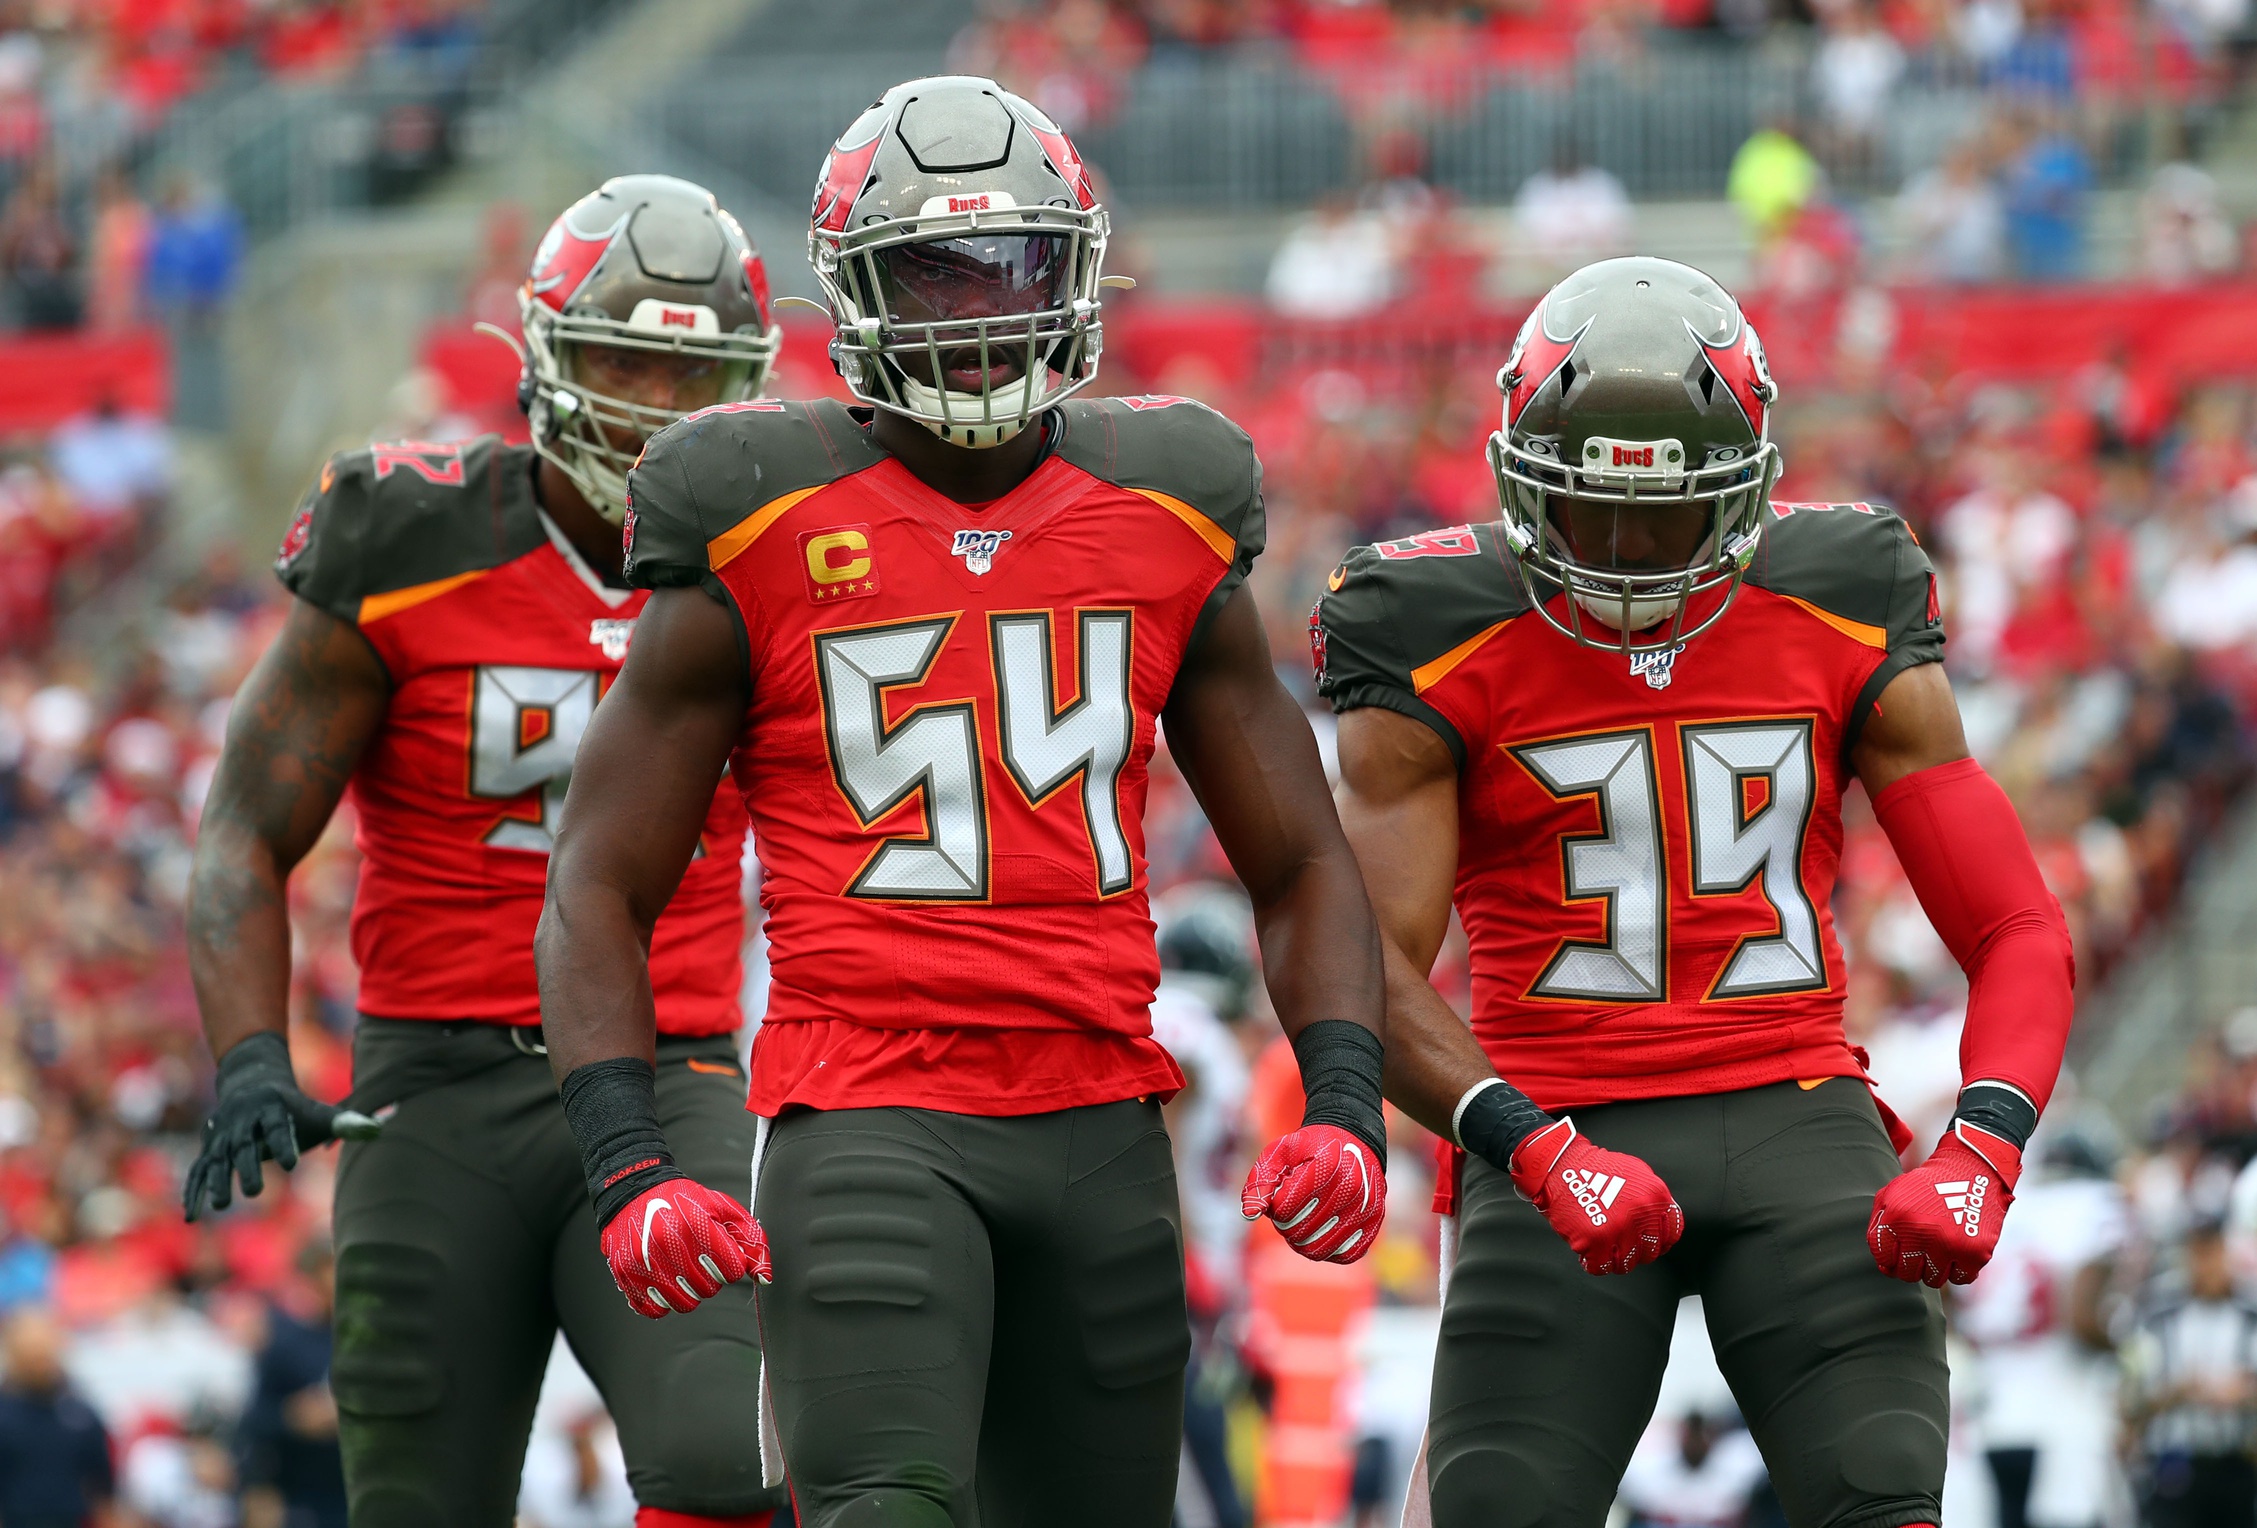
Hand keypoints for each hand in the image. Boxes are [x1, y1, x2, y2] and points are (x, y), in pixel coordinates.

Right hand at [183, 1031, 380, 1220]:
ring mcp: (223, 1135)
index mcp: (273, 1108)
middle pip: (245, 1144)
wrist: (251, 1084)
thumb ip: (346, 1123)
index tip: (293, 1164)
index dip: (285, 1143)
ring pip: (218, 1158)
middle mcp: (244, 1121)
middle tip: (257, 1192)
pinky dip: (193, 1190)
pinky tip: (191, 1215)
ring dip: (218, 1180)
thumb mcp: (318, 1112)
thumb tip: (379, 1129)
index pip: (280, 1126)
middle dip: (249, 1167)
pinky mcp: (210, 1148)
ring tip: (222, 1205)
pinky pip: (198, 1169)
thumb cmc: (294, 1109)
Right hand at [601, 1178, 771, 1317]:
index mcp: (697, 1224)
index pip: (732, 1270)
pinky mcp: (626, 1275)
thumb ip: (752, 1240)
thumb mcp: (724, 1209)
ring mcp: (645, 1262)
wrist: (634, 1191)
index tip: (720, 1251)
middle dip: (710, 1277)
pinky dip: (662, 1300)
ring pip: (684, 1303)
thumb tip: (764, 1278)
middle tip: (698, 1257)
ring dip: (688, 1290)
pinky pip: (655, 1310)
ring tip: (682, 1268)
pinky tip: (663, 1279)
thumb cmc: (684, 1201)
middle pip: (709, 1289)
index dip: (730, 1263)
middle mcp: (669, 1244)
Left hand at [1241, 1124, 1386, 1263]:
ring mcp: (1365, 1207)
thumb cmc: (1310, 1148)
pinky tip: (1322, 1233)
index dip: (1274, 1206)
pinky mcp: (1375, 1221)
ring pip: (1320, 1248)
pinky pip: (1346, 1254)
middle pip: (1300, 1232)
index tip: (1281, 1193)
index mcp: (1325, 1167)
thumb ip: (1260, 1182)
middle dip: (1286, 1226)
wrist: (1352, 1139)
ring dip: (1303, 1241)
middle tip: (1289, 1211)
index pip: (1283, 1210)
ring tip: (1303, 1222)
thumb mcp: (1279, 1153)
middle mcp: (1350, 1188)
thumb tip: (1249, 1216)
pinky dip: (1329, 1250)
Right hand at [1509, 1117, 1682, 1275]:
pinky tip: (1589, 1250)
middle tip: (1622, 1242)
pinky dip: (1594, 1262)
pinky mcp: (1594, 1240)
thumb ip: (1654, 1199)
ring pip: (1626, 1264)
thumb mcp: (1637, 1173)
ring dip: (1615, 1259)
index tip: (1650, 1242)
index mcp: (1655, 1197)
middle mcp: (1640, 1214)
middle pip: (1649, 1252)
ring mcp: (1618, 1229)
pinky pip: (1600, 1267)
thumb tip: (1662, 1223)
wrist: (1562, 1166)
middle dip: (1636, 1250)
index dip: (1660, 1241)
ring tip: (1605, 1246)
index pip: (1671, 1234)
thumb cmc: (1596, 1169)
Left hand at [1869, 1120, 2021, 1287]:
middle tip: (1921, 1248)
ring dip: (1934, 1268)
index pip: (1883, 1258)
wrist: (1971, 1172)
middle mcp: (1921, 1232)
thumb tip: (1884, 1267)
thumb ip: (1878, 1227)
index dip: (1889, 1259)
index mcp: (1897, 1217)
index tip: (1899, 1250)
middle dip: (1911, 1264)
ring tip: (1939, 1245)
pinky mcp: (1975, 1252)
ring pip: (1932, 1280)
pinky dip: (1959, 1269)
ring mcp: (1949, 1244)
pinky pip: (1960, 1279)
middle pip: (1906, 1273)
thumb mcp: (1893, 1195)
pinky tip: (1958, 1248)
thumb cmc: (1927, 1188)